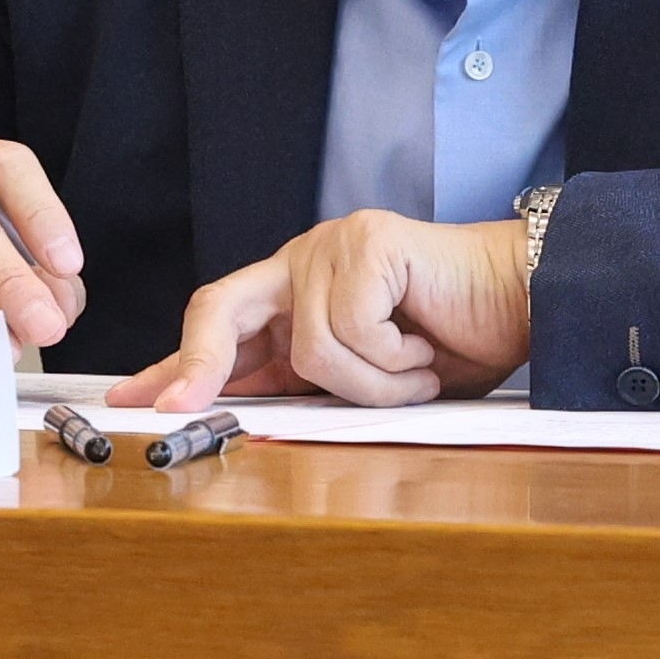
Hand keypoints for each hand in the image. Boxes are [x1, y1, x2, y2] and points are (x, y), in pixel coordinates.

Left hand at [108, 212, 530, 411]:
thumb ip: (301, 386)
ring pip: (309, 347)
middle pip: (221, 306)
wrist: (526, 306)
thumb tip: (232, 415)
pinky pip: (351, 330)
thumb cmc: (455, 342)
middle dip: (200, 365)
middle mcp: (305, 262)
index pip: (218, 328)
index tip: (132, 399)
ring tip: (414, 369)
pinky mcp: (367, 243)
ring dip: (370, 382)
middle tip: (181, 407)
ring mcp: (333, 246)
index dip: (176, 366)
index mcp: (297, 296)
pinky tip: (425, 347)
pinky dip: (393, 360)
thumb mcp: (363, 380)